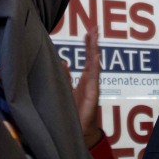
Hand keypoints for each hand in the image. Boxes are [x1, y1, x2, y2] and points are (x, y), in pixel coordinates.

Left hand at [70, 26, 104, 148]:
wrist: (78, 131)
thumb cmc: (73, 113)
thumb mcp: (65, 91)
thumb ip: (65, 77)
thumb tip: (63, 62)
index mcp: (84, 79)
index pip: (87, 58)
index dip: (88, 45)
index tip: (88, 31)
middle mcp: (90, 80)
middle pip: (92, 57)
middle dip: (93, 42)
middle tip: (95, 27)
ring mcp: (93, 86)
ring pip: (95, 64)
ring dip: (94, 49)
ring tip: (95, 36)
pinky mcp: (93, 94)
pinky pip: (95, 78)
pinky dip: (95, 66)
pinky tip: (95, 55)